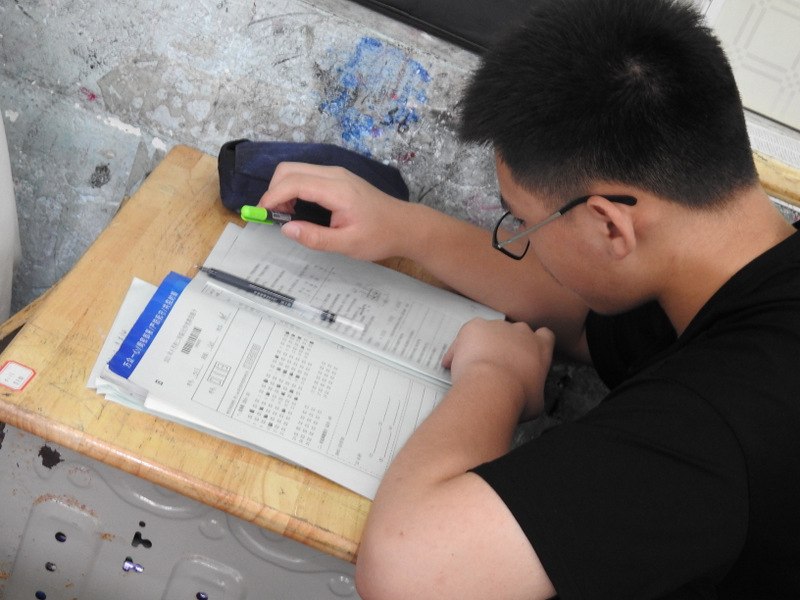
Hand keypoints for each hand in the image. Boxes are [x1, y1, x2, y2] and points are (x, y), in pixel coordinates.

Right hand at [258, 162, 411, 261]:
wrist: (404, 226)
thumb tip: (287, 229)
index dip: (272, 196)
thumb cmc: (380, 235)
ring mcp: (337, 174)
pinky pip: (307, 175)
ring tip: (285, 214)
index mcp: (337, 189)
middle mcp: (335, 175)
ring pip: (297, 170)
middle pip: (290, 169)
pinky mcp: (338, 178)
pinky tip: (298, 207)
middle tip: (273, 216)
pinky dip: (294, 187)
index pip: (294, 182)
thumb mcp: (347, 244)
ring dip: (283, 188)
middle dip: (274, 190)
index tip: (260, 214)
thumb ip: (315, 238)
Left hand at [442, 319, 554, 420]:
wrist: (492, 389)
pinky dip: (459, 347)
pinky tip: (455, 363)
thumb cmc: (515, 396)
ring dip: (482, 346)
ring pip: (488, 332)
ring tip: (474, 367)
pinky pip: (465, 334)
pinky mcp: (475, 327)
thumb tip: (531, 398)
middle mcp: (520, 332)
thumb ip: (535, 390)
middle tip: (497, 365)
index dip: (532, 344)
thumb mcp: (537, 400)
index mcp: (540, 347)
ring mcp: (497, 327)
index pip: (544, 336)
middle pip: (514, 333)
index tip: (524, 354)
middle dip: (506, 346)